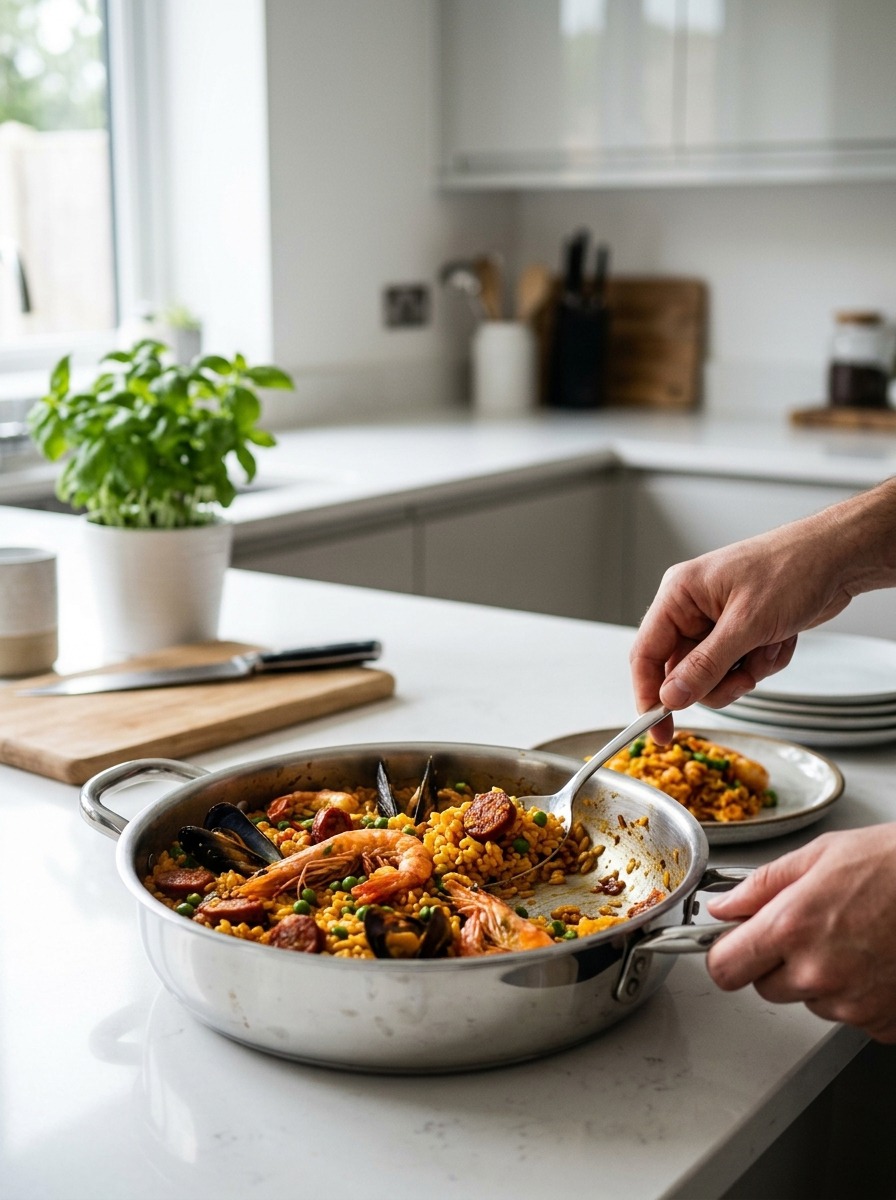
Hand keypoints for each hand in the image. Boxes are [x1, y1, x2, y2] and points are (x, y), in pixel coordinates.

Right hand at [628, 477, 895, 719]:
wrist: (837, 558)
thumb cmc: (792, 569)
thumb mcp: (747, 623)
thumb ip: (705, 665)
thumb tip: (671, 697)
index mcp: (679, 595)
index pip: (646, 653)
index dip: (647, 694)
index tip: (657, 730)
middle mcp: (692, 610)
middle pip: (682, 672)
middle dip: (718, 681)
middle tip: (744, 677)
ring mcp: (716, 623)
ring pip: (713, 676)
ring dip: (746, 672)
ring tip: (768, 647)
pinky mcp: (741, 633)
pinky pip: (740, 669)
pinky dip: (764, 662)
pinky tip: (781, 638)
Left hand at [706, 826, 895, 1041]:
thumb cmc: (892, 865)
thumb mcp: (818, 856)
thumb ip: (761, 886)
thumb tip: (723, 906)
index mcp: (791, 927)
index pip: (724, 968)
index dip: (725, 954)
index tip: (734, 943)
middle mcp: (818, 973)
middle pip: (764, 987)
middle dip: (776, 962)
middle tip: (810, 928)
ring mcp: (853, 1004)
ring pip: (810, 1001)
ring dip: (820, 978)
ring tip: (853, 937)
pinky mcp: (883, 1023)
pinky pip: (852, 1015)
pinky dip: (858, 994)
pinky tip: (876, 959)